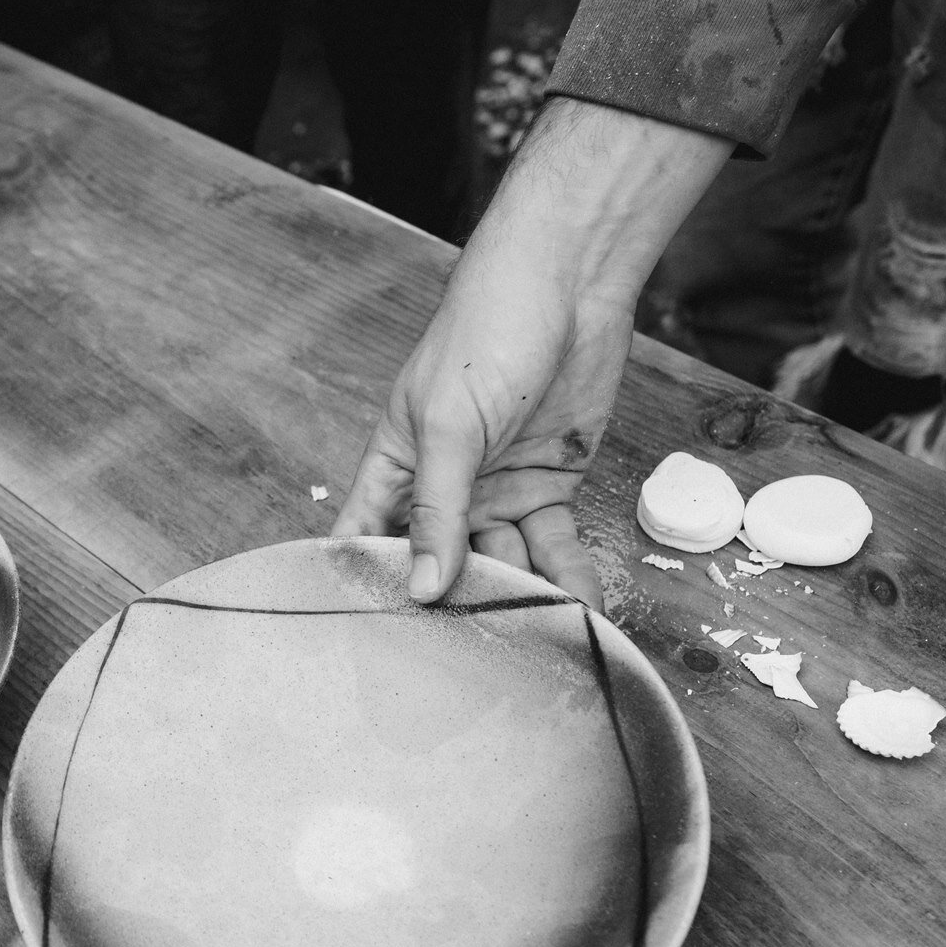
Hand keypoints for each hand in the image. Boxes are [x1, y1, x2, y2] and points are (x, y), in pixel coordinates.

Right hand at [332, 100, 732, 608]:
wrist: (574, 280)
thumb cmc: (489, 329)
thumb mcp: (451, 425)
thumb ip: (437, 510)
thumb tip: (421, 587)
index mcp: (396, 465)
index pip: (367, 538)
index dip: (366, 586)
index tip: (369, 645)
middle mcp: (444, 486)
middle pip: (439, 564)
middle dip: (452, 609)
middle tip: (463, 666)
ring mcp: (497, 489)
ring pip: (501, 563)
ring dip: (516, 599)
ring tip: (531, 647)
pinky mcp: (549, 487)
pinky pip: (554, 547)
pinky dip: (567, 578)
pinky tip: (580, 611)